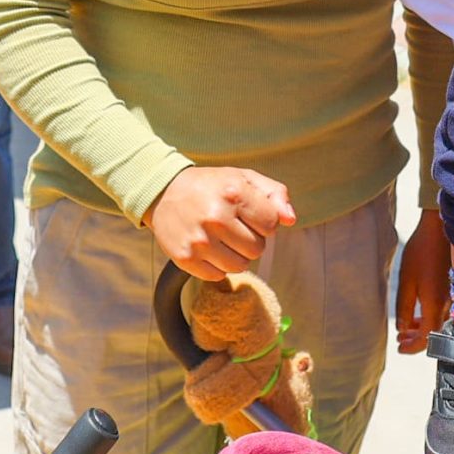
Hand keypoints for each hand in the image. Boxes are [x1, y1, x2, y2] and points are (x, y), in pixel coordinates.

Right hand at [146, 166, 297, 280]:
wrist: (163, 192)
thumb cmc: (211, 186)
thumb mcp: (243, 178)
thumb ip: (274, 194)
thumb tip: (290, 220)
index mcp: (234, 193)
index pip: (271, 225)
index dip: (263, 221)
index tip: (248, 214)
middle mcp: (216, 218)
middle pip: (257, 249)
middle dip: (250, 239)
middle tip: (233, 226)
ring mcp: (200, 240)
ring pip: (240, 266)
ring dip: (235, 255)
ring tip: (221, 238)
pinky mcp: (185, 259)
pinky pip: (218, 275)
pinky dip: (217, 265)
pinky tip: (207, 247)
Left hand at [393, 210, 449, 354]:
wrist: (441, 228)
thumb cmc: (421, 251)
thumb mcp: (406, 280)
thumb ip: (404, 307)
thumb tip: (403, 329)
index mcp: (435, 303)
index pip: (426, 337)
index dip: (412, 347)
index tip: (399, 348)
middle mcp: (448, 304)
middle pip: (434, 333)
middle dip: (416, 340)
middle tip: (400, 340)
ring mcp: (453, 297)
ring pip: (439, 323)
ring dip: (422, 329)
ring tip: (405, 328)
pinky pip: (444, 312)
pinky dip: (430, 318)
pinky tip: (419, 314)